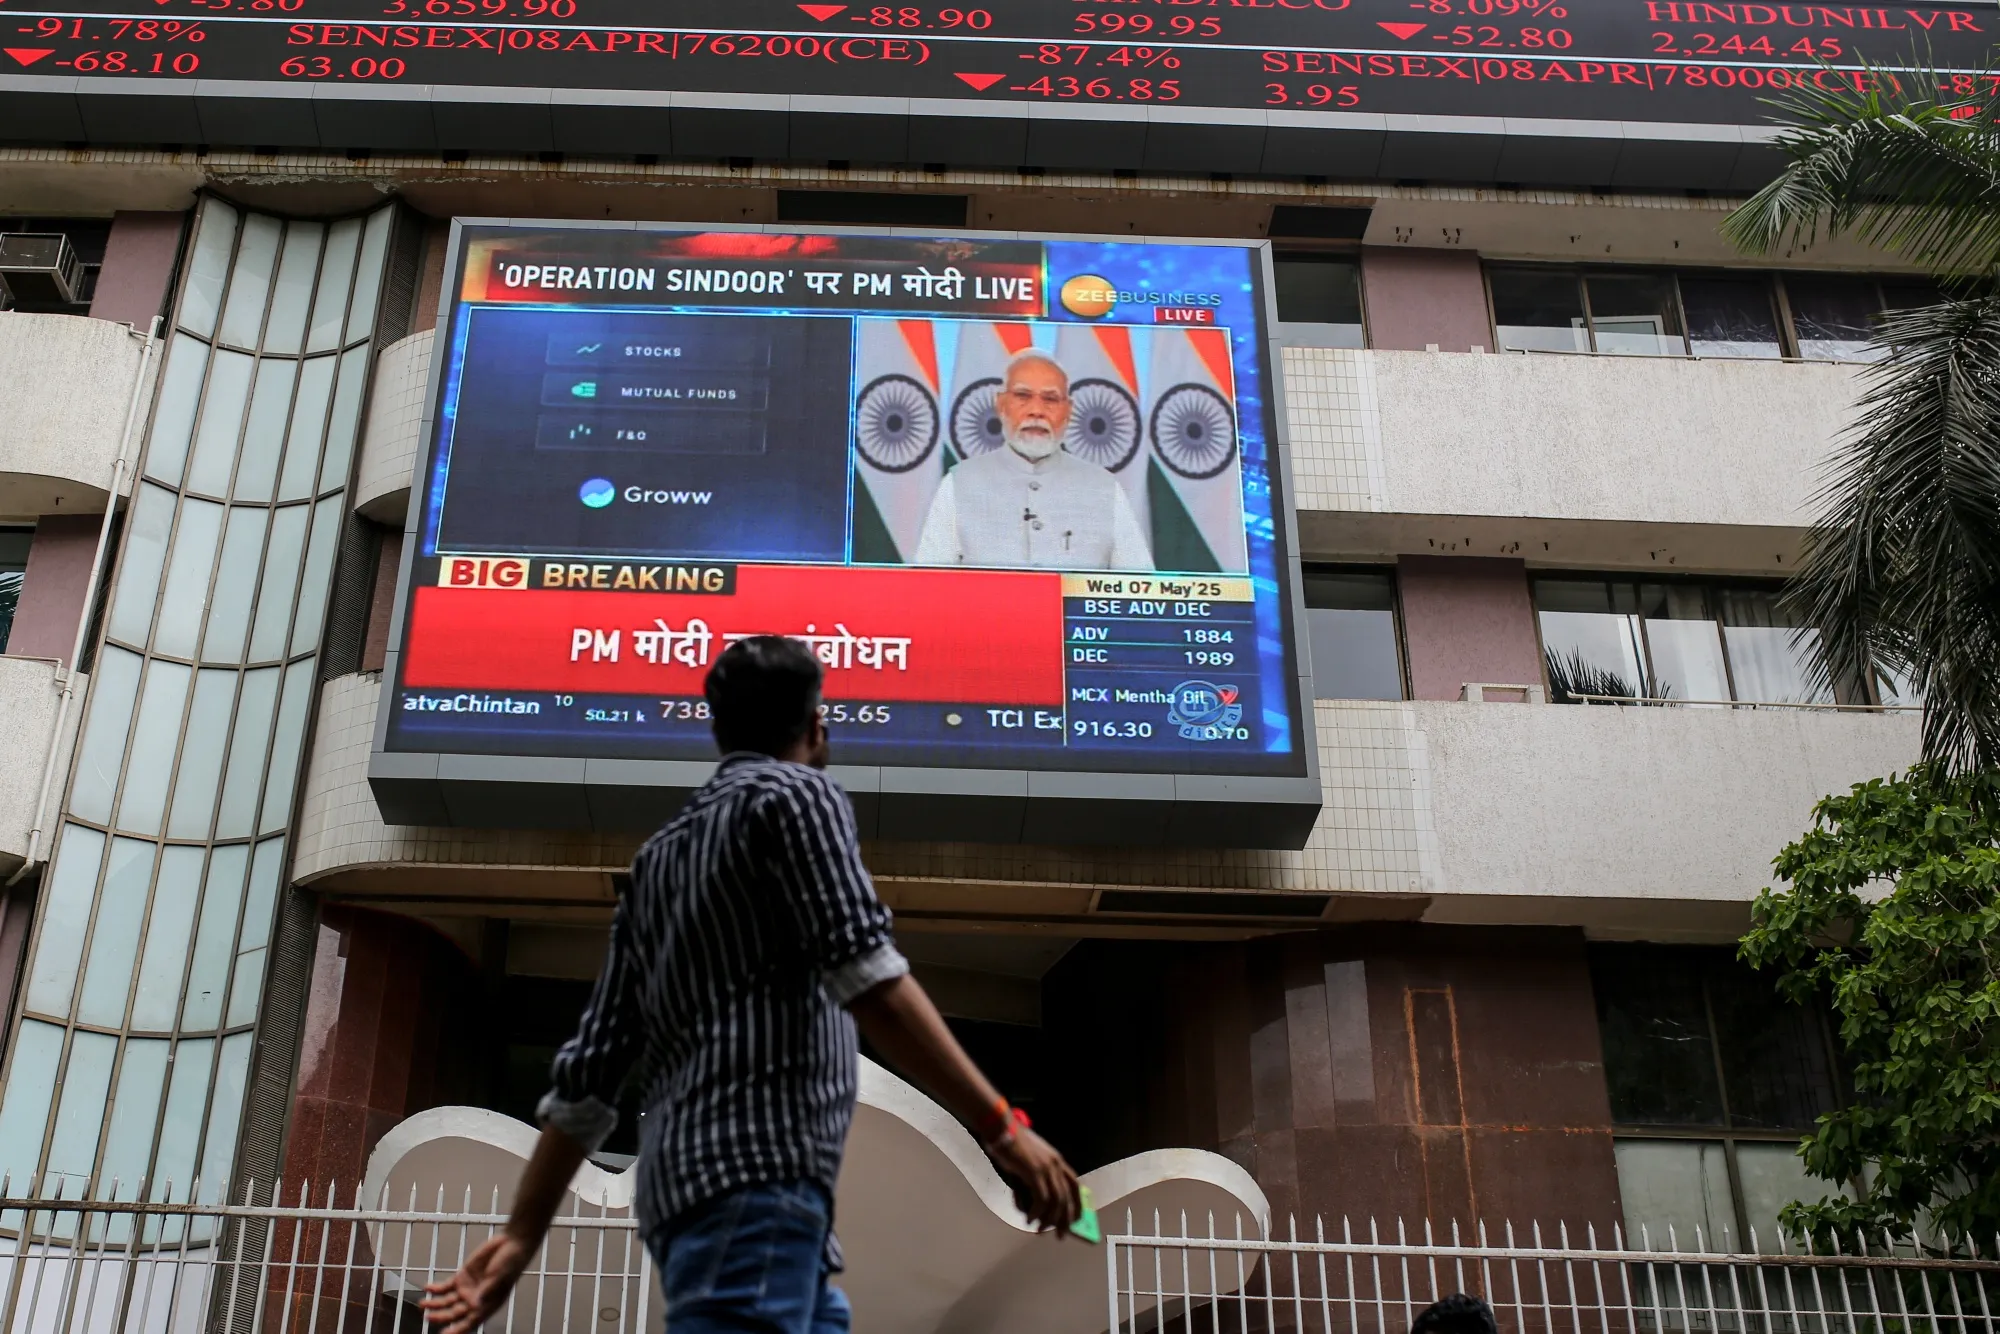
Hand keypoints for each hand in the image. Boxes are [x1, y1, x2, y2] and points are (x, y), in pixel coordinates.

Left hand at [421, 1232, 535, 1333]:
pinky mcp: (463, 1276)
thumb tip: (474, 1306)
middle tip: (428, 1316)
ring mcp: (468, 1288)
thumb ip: (485, 1291)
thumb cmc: (512, 1262)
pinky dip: (436, 1288)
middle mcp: (476, 1299)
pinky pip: (446, 1286)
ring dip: (435, 1303)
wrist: (512, 1243)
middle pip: (455, 1313)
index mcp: (488, 1304)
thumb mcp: (499, 1278)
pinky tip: (428, 1288)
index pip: (470, 1322)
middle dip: (441, 1316)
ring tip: (423, 1303)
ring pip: (447, 1301)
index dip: (457, 1329)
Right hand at [988, 1126, 1081, 1234]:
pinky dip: (1036, 1212)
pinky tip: (1029, 1219)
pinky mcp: (1035, 1173)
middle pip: (1067, 1197)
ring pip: (1055, 1201)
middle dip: (1065, 1219)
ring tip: (1039, 1230)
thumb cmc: (1012, 1145)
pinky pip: (1041, 1199)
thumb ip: (1034, 1180)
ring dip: (1048, 1219)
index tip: (1075, 1220)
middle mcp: (1055, 1164)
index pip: (1074, 1184)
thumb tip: (1033, 1205)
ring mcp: (1046, 1168)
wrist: (1002, 1130)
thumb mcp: (1029, 1162)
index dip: (1077, 1203)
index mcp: (1057, 1160)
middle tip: (1061, 1235)